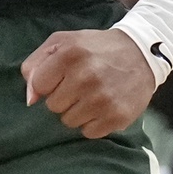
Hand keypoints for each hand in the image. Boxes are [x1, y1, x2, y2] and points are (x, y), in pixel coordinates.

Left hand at [22, 29, 154, 137]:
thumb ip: (36, 64)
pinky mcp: (117, 116)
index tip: (62, 77)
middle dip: (63, 97)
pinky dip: (93, 122)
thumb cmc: (96, 47)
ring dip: (77, 111)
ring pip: (69, 121)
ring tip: (92, 95)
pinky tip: (103, 106)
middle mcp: (85, 77)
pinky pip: (89, 132)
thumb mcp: (63, 41)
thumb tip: (30, 98)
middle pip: (53, 106)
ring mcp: (102, 99)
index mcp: (69, 54)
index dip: (48, 83)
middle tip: (80, 85)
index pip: (39, 85)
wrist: (142, 53)